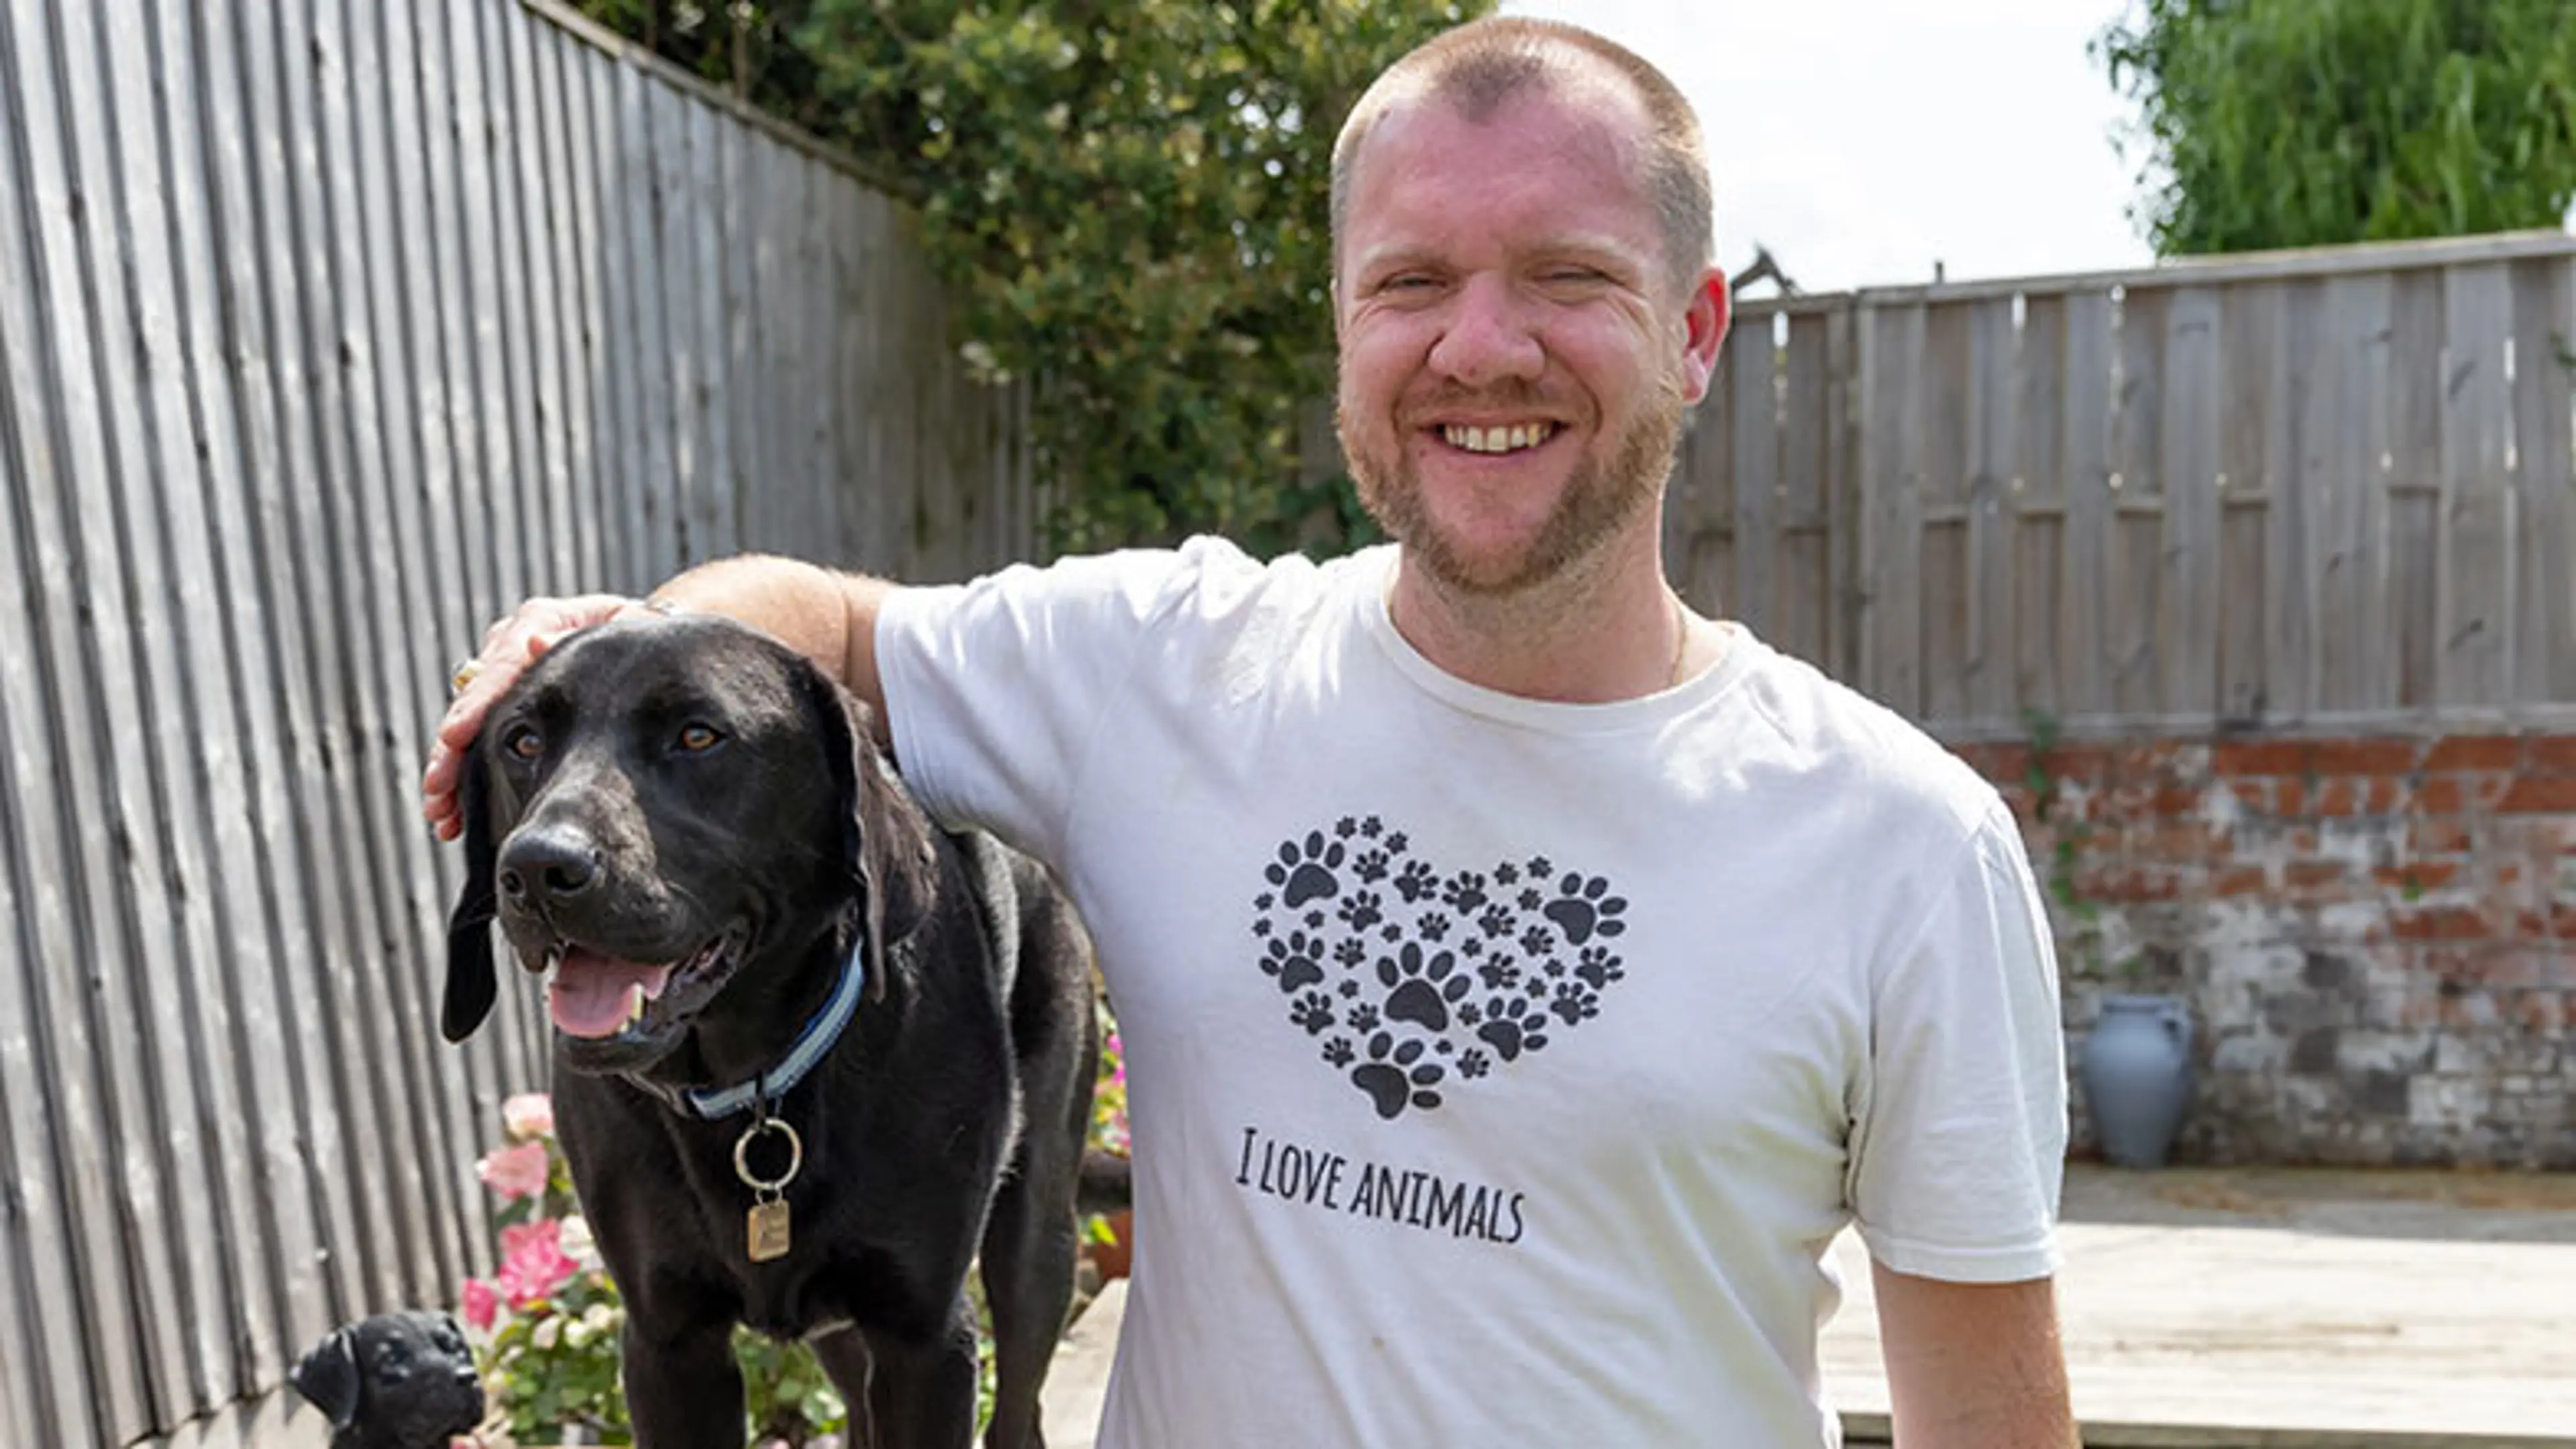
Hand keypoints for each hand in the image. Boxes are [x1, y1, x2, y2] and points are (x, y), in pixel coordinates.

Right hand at [421, 593, 656, 840]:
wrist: (642, 637)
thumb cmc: (639, 631)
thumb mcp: (627, 625)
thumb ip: (587, 634)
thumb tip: (536, 643)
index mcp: (539, 619)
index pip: (501, 663)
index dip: (477, 702)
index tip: (456, 736)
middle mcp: (511, 645)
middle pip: (471, 700)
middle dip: (451, 749)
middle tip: (439, 789)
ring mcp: (502, 674)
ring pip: (466, 725)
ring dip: (450, 770)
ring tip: (443, 814)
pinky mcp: (503, 701)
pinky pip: (477, 739)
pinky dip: (466, 775)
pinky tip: (455, 813)